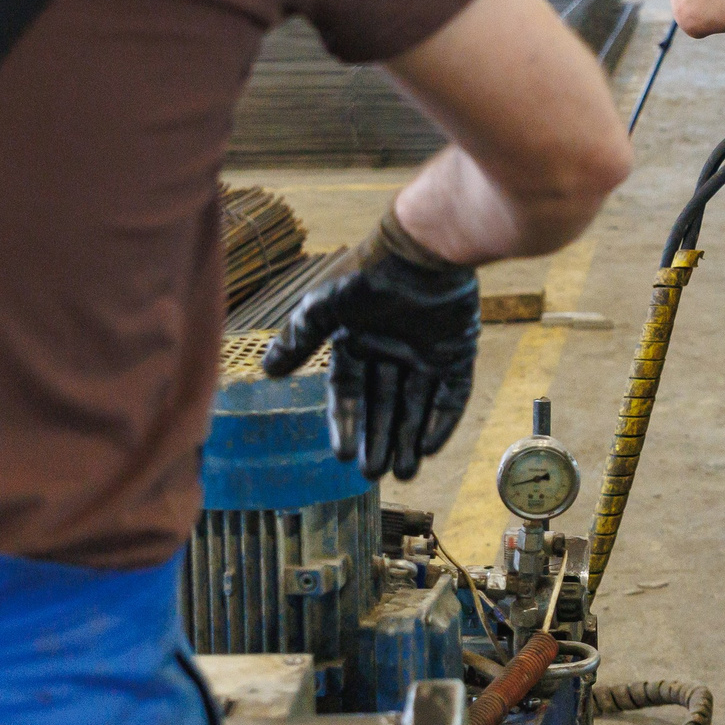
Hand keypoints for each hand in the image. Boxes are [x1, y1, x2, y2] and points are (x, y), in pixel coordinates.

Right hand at [263, 211, 481, 480]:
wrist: (426, 249)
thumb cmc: (371, 274)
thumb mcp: (324, 307)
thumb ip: (299, 338)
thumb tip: (267, 369)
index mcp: (357, 341)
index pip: (349, 393)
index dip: (347, 423)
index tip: (344, 456)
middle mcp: (390, 351)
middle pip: (383, 406)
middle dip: (378, 440)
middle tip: (374, 475)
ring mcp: (426, 353)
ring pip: (415, 406)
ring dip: (407, 438)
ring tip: (404, 473)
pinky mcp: (457, 352)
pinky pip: (450, 394)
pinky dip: (441, 420)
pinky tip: (429, 447)